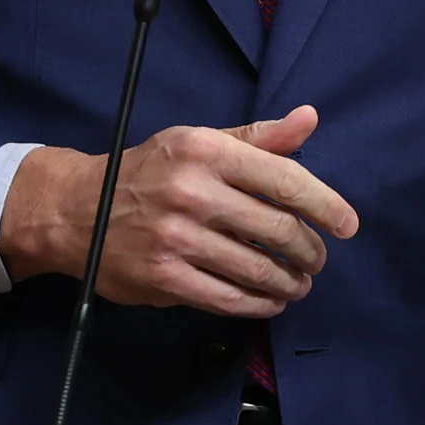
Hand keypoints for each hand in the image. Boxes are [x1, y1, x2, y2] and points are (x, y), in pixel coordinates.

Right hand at [0, 107, 360, 317]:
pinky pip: (228, 299)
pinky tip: (271, 302)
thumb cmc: (150, 171)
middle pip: (278, 230)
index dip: (325, 205)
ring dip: (290, 282)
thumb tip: (310, 119)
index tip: (347, 225)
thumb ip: (258, 138)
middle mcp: (192, 192)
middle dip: (310, 251)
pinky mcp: (164, 278)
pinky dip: (260, 305)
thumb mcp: (199, 142)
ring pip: (257, 270)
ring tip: (299, 283)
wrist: (77, 210)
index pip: (284, 179)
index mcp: (206, 151)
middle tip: (317, 260)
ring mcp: (176, 238)